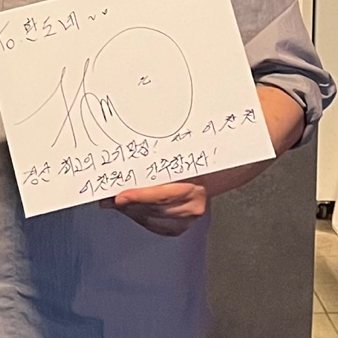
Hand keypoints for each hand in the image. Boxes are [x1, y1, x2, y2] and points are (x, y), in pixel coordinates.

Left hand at [100, 85, 306, 233]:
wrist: (232, 153)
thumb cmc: (208, 140)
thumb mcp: (186, 130)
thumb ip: (163, 125)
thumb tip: (140, 110)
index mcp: (197, 182)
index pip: (163, 195)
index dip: (139, 197)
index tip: (119, 196)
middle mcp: (196, 202)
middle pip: (154, 210)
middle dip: (129, 204)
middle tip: (106, 196)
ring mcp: (190, 214)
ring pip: (153, 219)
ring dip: (133, 211)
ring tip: (112, 200)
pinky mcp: (184, 222)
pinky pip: (160, 226)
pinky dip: (143, 218)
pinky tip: (131, 208)